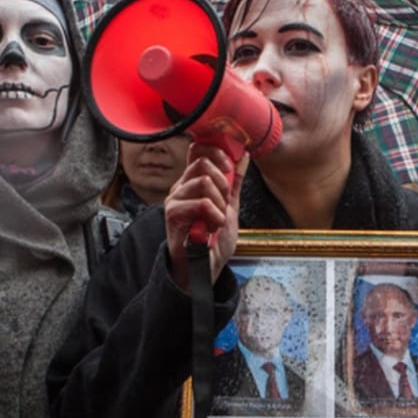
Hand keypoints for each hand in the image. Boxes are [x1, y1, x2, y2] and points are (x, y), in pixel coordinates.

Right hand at [164, 142, 248, 288]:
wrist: (205, 267)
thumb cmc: (213, 240)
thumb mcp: (230, 206)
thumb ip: (235, 181)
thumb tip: (244, 156)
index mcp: (193, 182)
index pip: (198, 150)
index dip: (217, 152)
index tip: (230, 167)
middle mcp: (181, 187)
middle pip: (202, 162)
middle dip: (223, 181)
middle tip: (225, 201)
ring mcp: (175, 199)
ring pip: (204, 182)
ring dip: (219, 203)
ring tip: (217, 219)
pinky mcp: (173, 213)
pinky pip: (201, 203)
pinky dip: (214, 216)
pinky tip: (212, 227)